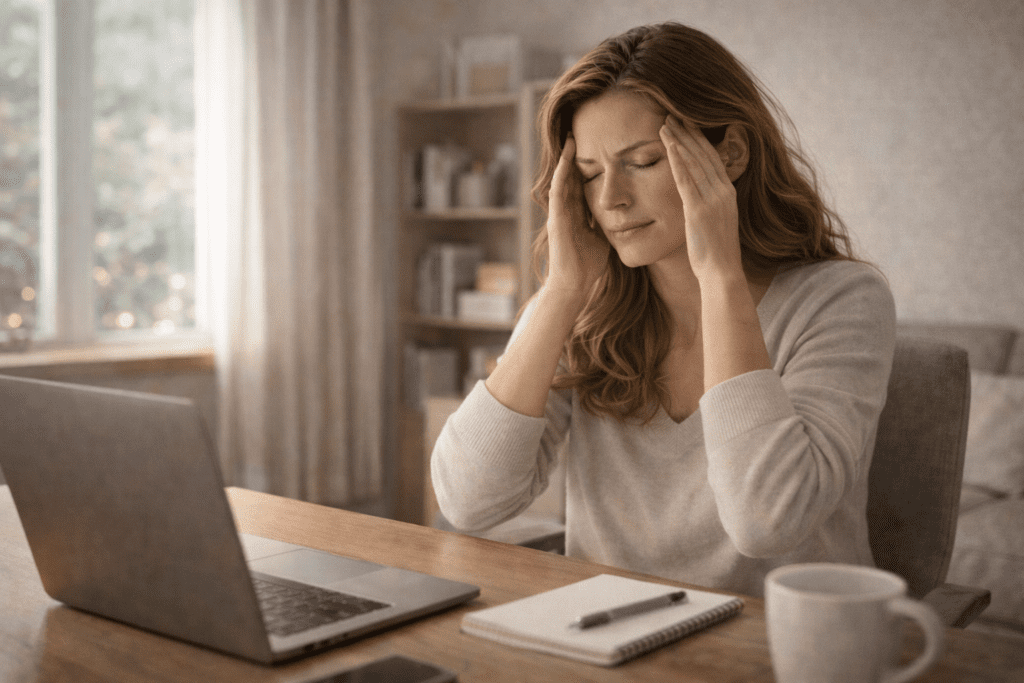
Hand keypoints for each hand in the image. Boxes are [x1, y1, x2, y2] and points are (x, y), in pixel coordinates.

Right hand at [544, 134, 609, 297]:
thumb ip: (607, 224)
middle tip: (579, 131)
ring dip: (565, 159)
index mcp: (577, 214)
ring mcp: (559, 214)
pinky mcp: (556, 220)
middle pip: (570, 176)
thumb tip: (622, 213)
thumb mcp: (603, 238)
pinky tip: (567, 160)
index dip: (588, 165)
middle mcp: (565, 211)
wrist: (574, 285)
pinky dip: (562, 175)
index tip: (596, 146)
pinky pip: (558, 193)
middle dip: (574, 156)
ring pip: (561, 180)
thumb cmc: (588, 266)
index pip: (582, 183)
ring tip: (571, 138)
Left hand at [659, 116, 743, 279]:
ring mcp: (712, 199)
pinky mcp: (698, 209)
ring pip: (694, 162)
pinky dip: (677, 159)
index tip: (687, 125)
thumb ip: (709, 208)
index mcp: (728, 194)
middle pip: (704, 154)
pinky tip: (667, 144)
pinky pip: (686, 179)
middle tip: (673, 115)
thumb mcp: (716, 224)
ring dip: (679, 140)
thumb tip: (698, 201)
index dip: (699, 141)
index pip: (713, 159)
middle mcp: (723, 192)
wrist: (722, 272)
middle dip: (688, 133)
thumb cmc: (716, 255)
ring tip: (665, 123)